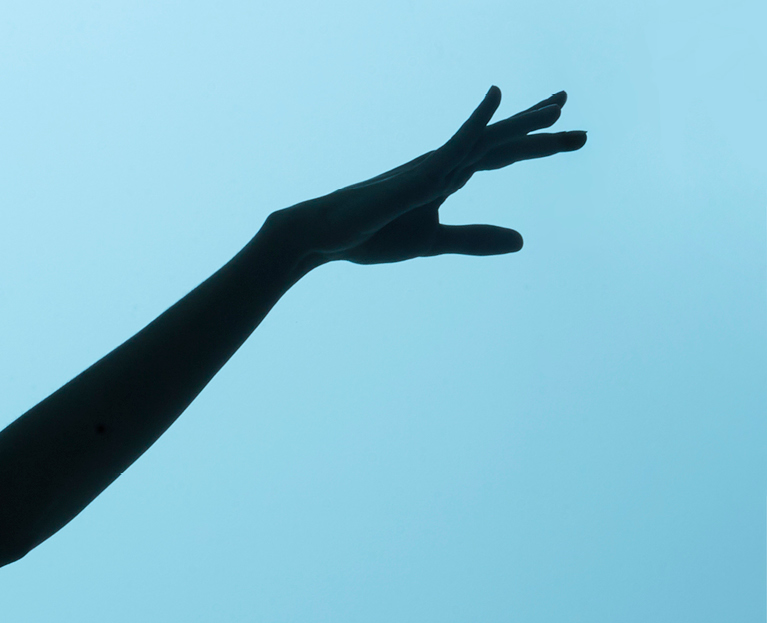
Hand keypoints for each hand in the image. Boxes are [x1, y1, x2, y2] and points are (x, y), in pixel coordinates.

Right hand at [258, 89, 581, 271]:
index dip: (535, 145)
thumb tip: (523, 242)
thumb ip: (476, 238)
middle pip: (505, 142)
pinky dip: (478, 118)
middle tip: (582, 133)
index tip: (566, 136)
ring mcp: (435, 163)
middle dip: (543, 134)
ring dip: (524, 123)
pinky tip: (496, 96)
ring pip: (490, 138)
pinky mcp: (421, 170)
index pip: (502, 155)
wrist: (325, 236)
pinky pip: (456, 140)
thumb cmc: (370, 236)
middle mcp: (447, 162)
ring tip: (559, 108)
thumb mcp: (433, 241)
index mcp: (448, 176)